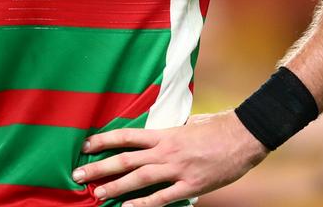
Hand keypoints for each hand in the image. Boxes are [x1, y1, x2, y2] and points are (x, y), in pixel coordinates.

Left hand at [72, 111, 267, 206]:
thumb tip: (157, 135)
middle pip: (125, 159)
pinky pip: (163, 197)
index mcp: (165, 134)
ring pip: (139, 178)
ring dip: (116, 186)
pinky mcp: (191, 184)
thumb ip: (170, 133)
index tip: (85, 145)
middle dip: (99, 167)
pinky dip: (144, 205)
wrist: (244, 135)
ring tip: (97, 194)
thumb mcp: (189, 125)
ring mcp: (177, 168)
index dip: (104, 140)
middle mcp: (166, 150)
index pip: (127, 136)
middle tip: (78, 174)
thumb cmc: (217, 128)